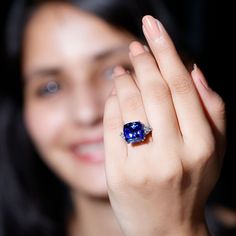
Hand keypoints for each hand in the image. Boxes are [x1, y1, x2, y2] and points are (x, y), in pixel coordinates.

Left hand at [103, 15, 224, 235]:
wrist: (166, 227)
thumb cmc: (191, 184)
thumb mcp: (215, 150)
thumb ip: (213, 108)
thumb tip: (194, 69)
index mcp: (202, 145)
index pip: (181, 85)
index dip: (166, 51)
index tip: (153, 28)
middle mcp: (174, 153)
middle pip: (154, 90)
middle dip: (143, 61)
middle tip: (135, 46)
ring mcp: (144, 164)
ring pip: (130, 105)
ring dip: (124, 80)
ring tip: (122, 70)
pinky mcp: (119, 173)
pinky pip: (112, 126)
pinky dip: (111, 103)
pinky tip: (114, 95)